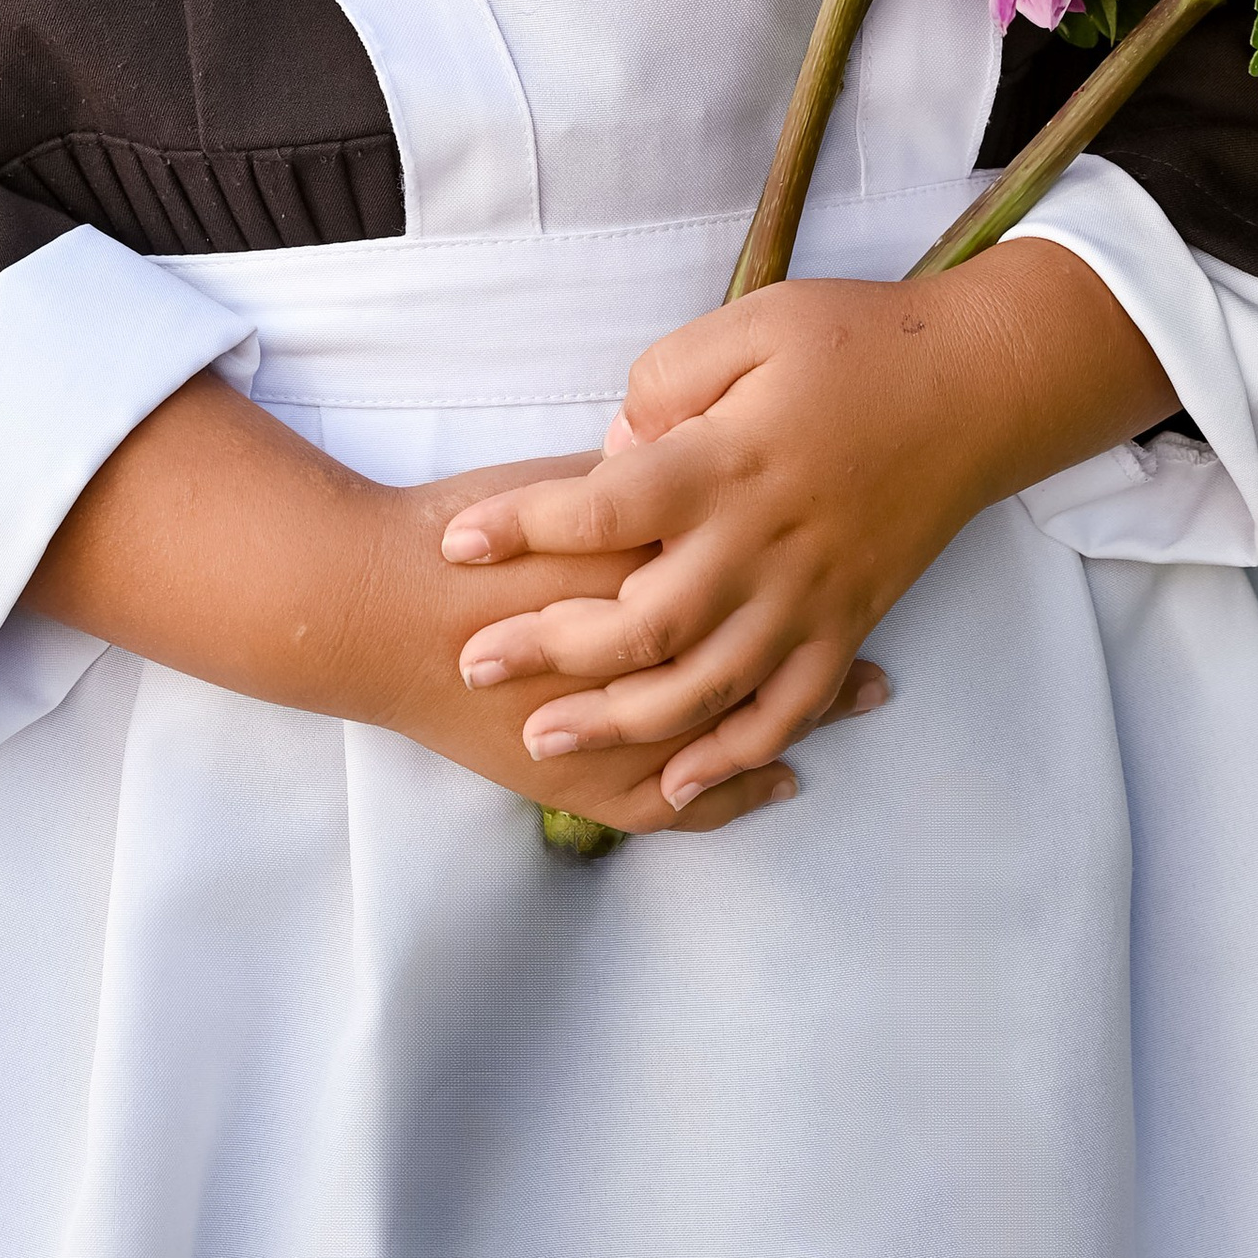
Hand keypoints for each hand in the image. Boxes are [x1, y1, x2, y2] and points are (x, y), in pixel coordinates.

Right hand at [23, 390, 802, 831]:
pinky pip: (672, 799)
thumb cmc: (456, 531)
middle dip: (830, 645)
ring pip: (732, 728)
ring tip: (866, 696)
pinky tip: (776, 783)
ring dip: (803, 716)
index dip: (819, 556)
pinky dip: (728, 794)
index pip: (753, 562)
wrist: (366, 602)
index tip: (872, 541)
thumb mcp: (557, 481)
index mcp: (635, 560)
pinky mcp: (574, 773)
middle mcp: (638, 647)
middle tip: (891, 642)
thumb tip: (703, 458)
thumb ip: (636, 479)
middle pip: (764, 650)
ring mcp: (609, 721)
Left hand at [435, 247, 1170, 813]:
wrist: (980, 384)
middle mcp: (764, 543)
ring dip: (618, 720)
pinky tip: (674, 782)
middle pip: (640, 620)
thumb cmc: (858, 340)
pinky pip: (786, 711)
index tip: (455, 542)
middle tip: (470, 661)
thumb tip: (614, 450)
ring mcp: (810, 596)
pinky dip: (730, 757)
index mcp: (730, 462)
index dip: (521, 528)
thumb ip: (667, 383)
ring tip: (543, 735)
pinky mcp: (848, 625)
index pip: (602, 507)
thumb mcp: (752, 322)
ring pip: (702, 686)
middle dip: (548, 648)